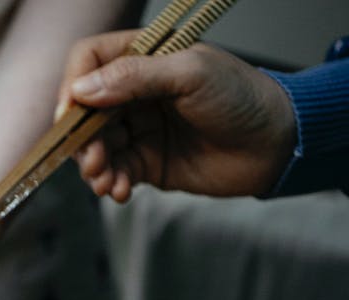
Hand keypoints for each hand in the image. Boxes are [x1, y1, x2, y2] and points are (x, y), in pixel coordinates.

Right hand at [58, 29, 296, 201]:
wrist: (277, 145)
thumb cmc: (243, 98)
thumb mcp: (191, 75)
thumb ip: (136, 77)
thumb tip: (82, 89)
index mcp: (143, 59)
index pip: (89, 61)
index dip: (73, 86)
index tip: (71, 114)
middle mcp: (134, 93)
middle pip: (83, 110)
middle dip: (81, 138)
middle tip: (93, 160)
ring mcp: (138, 129)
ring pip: (94, 145)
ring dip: (93, 166)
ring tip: (106, 181)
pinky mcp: (146, 163)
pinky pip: (114, 172)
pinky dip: (110, 183)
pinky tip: (120, 191)